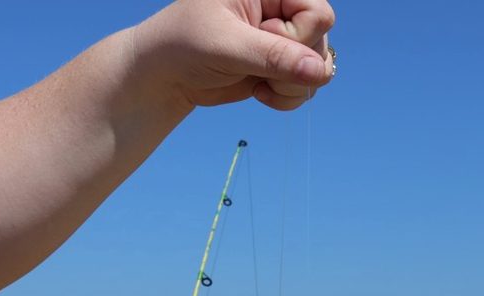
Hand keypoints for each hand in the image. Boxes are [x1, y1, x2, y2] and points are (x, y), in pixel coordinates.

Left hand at [135, 0, 335, 111]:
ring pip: (318, 65)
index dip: (298, 36)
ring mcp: (280, 40)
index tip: (261, 40)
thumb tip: (320, 73)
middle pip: (321, 40)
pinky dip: (289, 97)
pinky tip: (261, 94)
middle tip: (259, 71)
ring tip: (261, 87)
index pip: (318, 13)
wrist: (163, 75)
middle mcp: (279, 9)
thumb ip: (275, 57)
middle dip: (296, 66)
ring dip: (294, 86)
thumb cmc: (184, 46)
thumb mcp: (228, 46)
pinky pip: (305, 85)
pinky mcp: (276, 66)